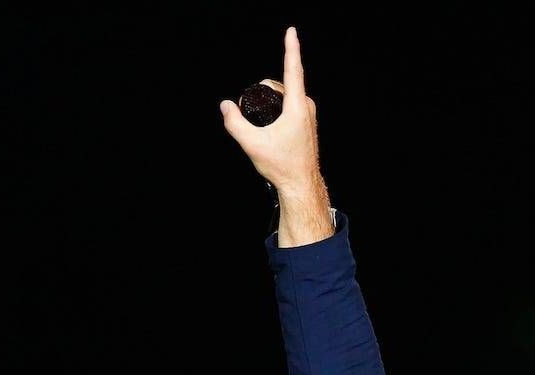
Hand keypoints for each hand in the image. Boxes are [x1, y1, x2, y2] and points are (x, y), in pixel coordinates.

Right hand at [219, 27, 321, 196]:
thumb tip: (226, 105)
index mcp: (297, 107)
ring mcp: (309, 114)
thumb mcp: (252, 144)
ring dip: (268, 101)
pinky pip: (289, 104)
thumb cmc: (281, 166)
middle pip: (280, 83)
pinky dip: (275, 108)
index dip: (291, 48)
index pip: (293, 70)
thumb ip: (235, 123)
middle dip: (261, 91)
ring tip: (262, 126)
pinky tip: (270, 127)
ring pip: (283, 94)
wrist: (300, 184)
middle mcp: (306, 107)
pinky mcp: (307, 121)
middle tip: (251, 116)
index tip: (291, 31)